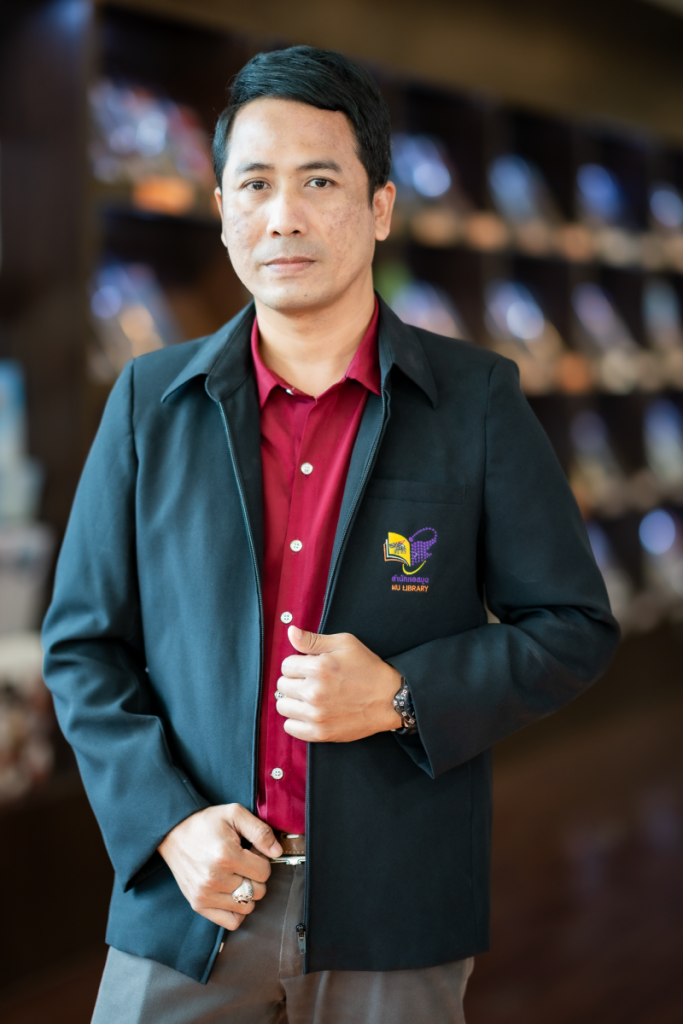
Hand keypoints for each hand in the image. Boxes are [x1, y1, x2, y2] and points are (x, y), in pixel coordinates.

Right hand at [158, 804, 281, 930]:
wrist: (173, 832)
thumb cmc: (205, 823)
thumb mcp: (234, 814)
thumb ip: (260, 831)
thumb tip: (277, 851)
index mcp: (226, 856)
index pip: (264, 872)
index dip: (262, 859)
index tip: (251, 851)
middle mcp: (215, 879)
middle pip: (258, 891)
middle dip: (256, 876)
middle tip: (243, 862)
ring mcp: (206, 895)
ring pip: (247, 907)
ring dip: (247, 892)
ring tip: (236, 875)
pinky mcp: (199, 905)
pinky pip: (231, 922)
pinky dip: (237, 911)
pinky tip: (232, 893)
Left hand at [276, 626, 402, 742]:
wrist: (390, 699)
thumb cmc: (368, 669)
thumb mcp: (344, 644)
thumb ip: (313, 639)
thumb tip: (290, 632)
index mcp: (318, 668)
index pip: (285, 665)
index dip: (297, 664)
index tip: (309, 667)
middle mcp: (314, 692)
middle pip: (282, 686)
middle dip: (294, 681)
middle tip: (311, 681)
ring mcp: (316, 715)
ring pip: (282, 706)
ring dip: (293, 700)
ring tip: (309, 697)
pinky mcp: (320, 733)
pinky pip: (290, 728)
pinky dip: (296, 720)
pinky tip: (309, 712)